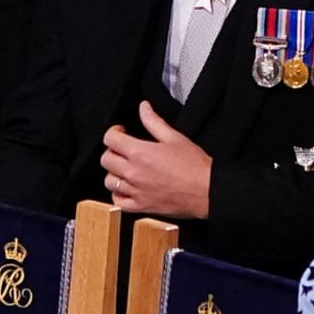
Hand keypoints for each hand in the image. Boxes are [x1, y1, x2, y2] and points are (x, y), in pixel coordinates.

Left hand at [100, 101, 212, 219]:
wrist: (208, 191)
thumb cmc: (194, 165)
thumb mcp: (174, 138)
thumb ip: (154, 121)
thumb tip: (143, 107)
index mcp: (139, 152)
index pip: (110, 139)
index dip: (114, 132)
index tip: (122, 132)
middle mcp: (133, 172)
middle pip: (106, 159)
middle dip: (113, 151)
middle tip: (124, 150)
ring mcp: (136, 191)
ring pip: (109, 181)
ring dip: (114, 173)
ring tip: (125, 169)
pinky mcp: (141, 206)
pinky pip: (118, 201)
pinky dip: (119, 195)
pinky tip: (127, 188)